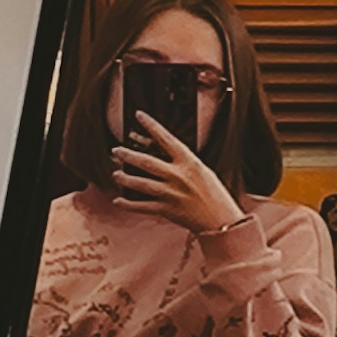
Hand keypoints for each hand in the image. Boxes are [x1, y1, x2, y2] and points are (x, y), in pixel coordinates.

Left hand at [111, 117, 243, 237]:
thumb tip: (166, 157)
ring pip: (141, 183)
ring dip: (125, 178)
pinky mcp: (167, 210)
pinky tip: (118, 201)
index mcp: (190, 163)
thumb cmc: (216, 196)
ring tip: (116, 174)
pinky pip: (142, 206)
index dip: (152, 126)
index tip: (139, 115)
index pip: (167, 139)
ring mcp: (171, 194)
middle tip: (116, 150)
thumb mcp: (204, 172)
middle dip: (129, 155)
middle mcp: (179, 176)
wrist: (221, 221)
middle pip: (147, 162)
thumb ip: (185, 165)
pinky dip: (128, 204)